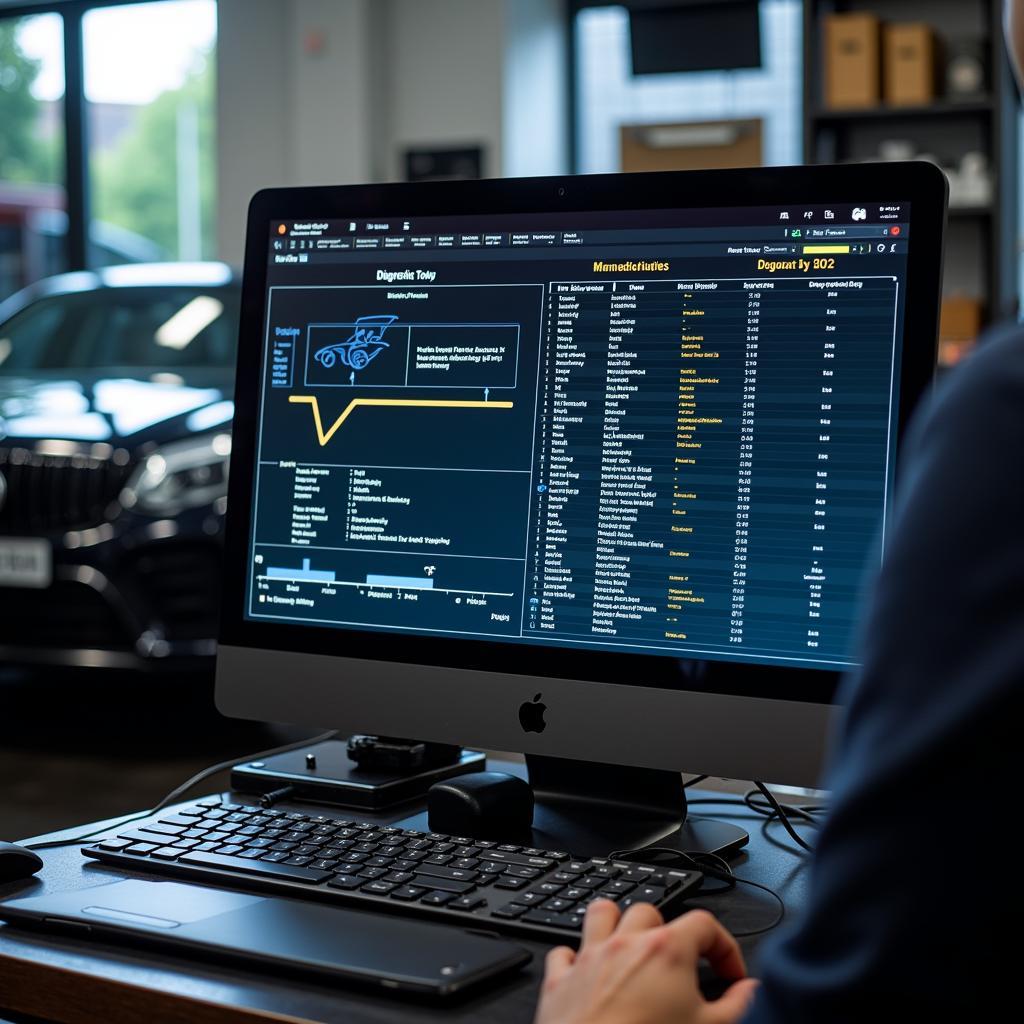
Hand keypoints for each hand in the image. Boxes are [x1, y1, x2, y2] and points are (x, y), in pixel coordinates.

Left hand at [534, 899, 758, 1023]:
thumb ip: (738, 1006)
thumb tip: (750, 991)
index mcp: (666, 950)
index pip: (704, 924)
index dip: (724, 947)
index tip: (730, 975)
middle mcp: (625, 944)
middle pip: (651, 913)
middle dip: (669, 933)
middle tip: (680, 966)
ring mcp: (589, 958)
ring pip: (602, 913)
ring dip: (617, 925)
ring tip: (631, 948)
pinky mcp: (560, 981)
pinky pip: (563, 953)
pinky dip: (575, 959)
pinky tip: (588, 974)